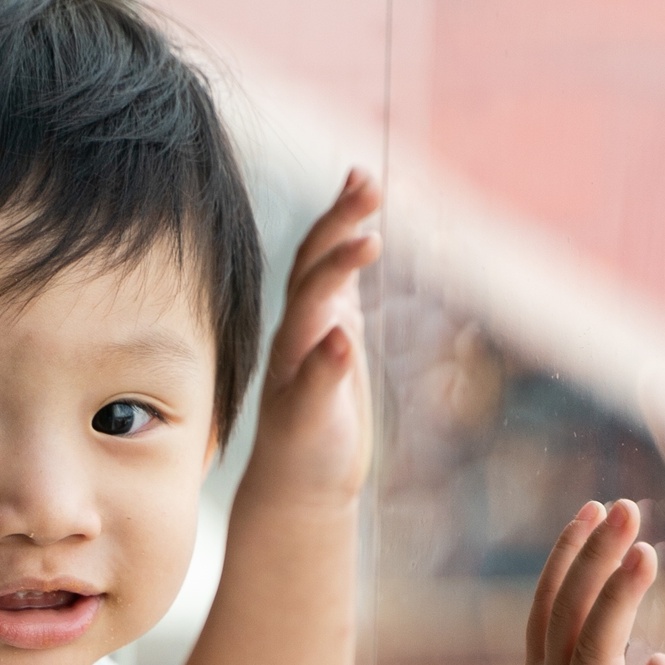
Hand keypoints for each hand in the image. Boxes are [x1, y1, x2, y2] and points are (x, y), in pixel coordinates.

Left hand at [239, 168, 378, 505]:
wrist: (297, 484)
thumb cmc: (304, 458)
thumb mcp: (313, 425)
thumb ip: (323, 381)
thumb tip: (339, 336)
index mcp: (293, 343)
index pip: (314, 288)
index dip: (340, 262)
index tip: (371, 239)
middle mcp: (300, 326)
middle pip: (316, 260)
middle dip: (340, 220)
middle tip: (368, 182)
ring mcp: (317, 328)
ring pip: (326, 263)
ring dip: (343, 222)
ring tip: (364, 181)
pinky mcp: (336, 336)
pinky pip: (342, 282)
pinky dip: (352, 250)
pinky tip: (367, 226)